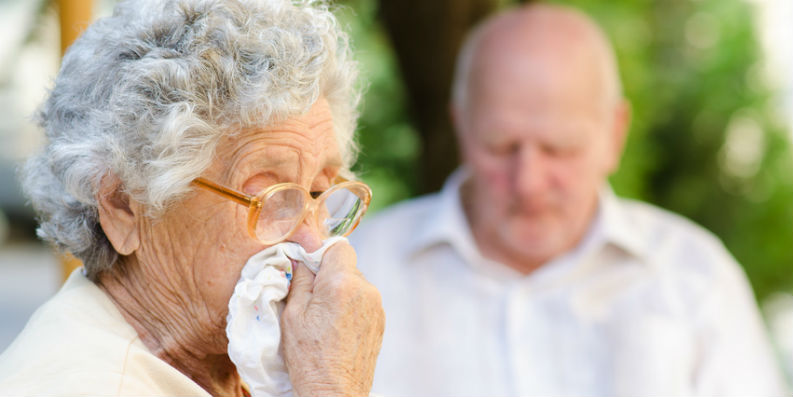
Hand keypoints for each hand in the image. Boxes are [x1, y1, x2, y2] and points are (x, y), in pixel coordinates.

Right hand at [281, 242, 384, 396]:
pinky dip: (350, 306)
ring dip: (340, 290)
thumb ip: (299, 279)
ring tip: (324, 318)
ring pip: (355, 282)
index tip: (307, 267)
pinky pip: (363, 300)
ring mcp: (376, 305)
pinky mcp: (380, 320)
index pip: (337, 246)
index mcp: (342, 283)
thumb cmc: (309, 358)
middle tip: (311, 297)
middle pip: (346, 264)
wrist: (334, 392)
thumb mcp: (292, 314)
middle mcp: (365, 289)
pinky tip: (336, 327)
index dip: (320, 253)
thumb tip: (300, 258)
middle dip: (328, 274)